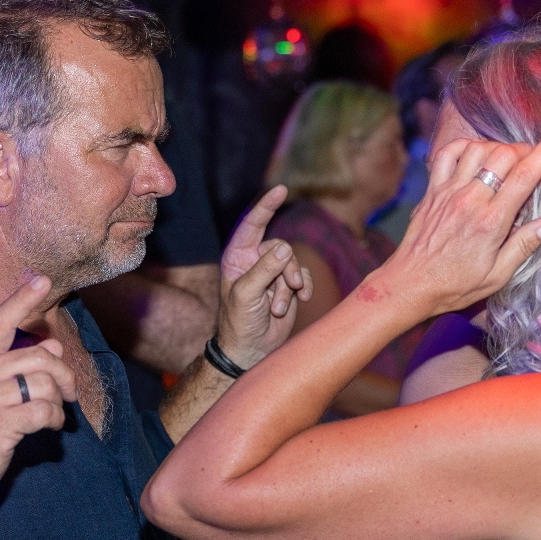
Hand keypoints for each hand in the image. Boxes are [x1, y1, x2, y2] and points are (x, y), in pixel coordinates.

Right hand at [0, 274, 83, 508]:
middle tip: (70, 391)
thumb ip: (12, 367)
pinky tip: (49, 427)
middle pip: (38, 356)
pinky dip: (55, 419)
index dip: (21, 299)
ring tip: (54, 415)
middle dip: (63, 374)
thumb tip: (52, 345)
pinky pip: (44, 411)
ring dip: (59, 401)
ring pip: (44, 383)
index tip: (43, 280)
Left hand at [210, 185, 312, 369]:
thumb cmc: (239, 322)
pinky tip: (300, 300)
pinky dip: (302, 288)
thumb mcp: (247, 294)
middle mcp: (255, 260)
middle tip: (282, 291)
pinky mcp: (287, 286)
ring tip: (278, 308)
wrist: (251, 350)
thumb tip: (284, 249)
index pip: (253, 225)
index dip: (266, 206)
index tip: (280, 189)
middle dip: (284, 270)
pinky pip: (303, 276)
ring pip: (294, 263)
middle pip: (281, 247)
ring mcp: (273, 273)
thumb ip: (264, 270)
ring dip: (290, 286)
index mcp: (238, 257)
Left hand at [378, 132, 540, 319]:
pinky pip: (447, 155)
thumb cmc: (455, 285)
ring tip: (507, 157)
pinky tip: (474, 153)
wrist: (411, 284)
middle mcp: (470, 200)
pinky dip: (463, 146)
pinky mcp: (432, 191)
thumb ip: (523, 246)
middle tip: (533, 157)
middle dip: (524, 149)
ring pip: (476, 149)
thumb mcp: (497, 276)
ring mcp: (449, 192)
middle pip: (503, 155)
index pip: (524, 176)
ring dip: (496, 146)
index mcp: (492, 221)